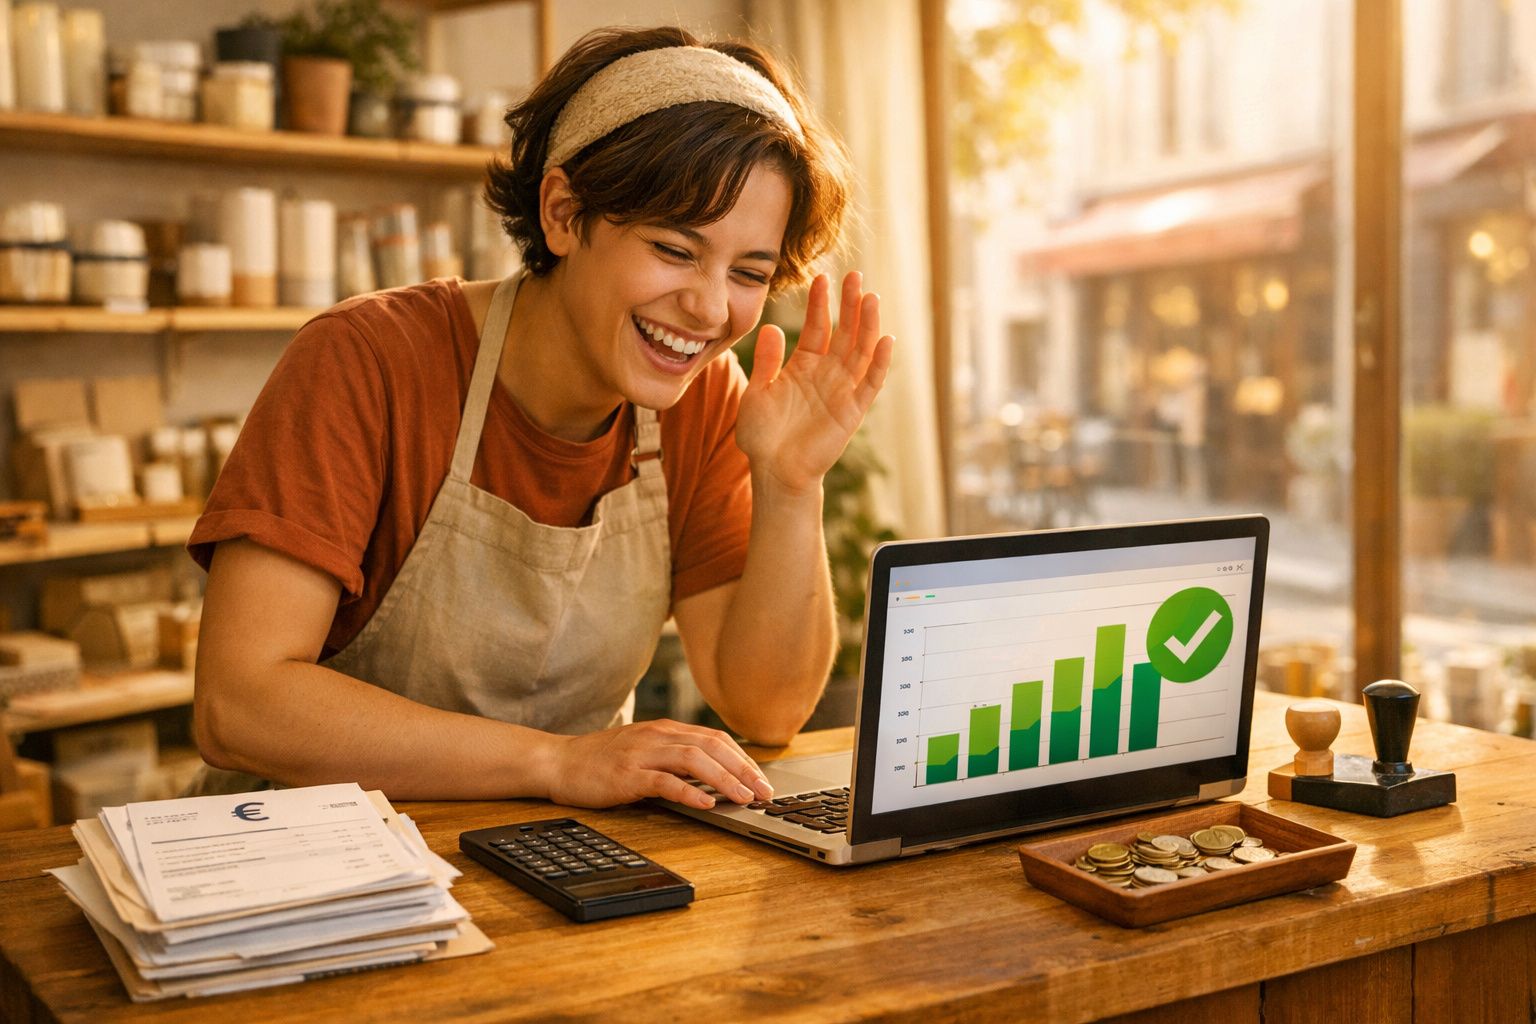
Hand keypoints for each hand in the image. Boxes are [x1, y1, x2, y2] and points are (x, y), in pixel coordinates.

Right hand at [544, 719, 774, 809]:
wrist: (559, 762)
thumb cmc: (603, 761)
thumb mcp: (645, 750)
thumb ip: (675, 757)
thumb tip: (714, 777)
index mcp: (666, 730)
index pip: (716, 740)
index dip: (744, 759)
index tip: (763, 780)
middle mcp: (658, 736)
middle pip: (712, 747)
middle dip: (744, 770)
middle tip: (764, 793)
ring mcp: (642, 754)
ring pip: (694, 761)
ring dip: (724, 780)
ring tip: (743, 798)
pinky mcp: (627, 775)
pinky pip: (664, 781)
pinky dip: (689, 792)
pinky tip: (706, 803)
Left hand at [735, 272, 894, 495]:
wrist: (774, 472)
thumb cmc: (762, 436)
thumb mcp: (757, 393)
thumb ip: (767, 361)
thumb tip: (771, 327)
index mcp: (804, 366)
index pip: (817, 327)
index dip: (820, 304)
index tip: (821, 278)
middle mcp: (827, 373)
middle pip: (844, 332)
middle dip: (849, 304)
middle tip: (854, 275)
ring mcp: (842, 391)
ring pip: (861, 351)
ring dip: (868, 325)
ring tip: (871, 297)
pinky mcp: (853, 411)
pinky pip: (870, 383)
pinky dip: (880, 363)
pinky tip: (886, 339)